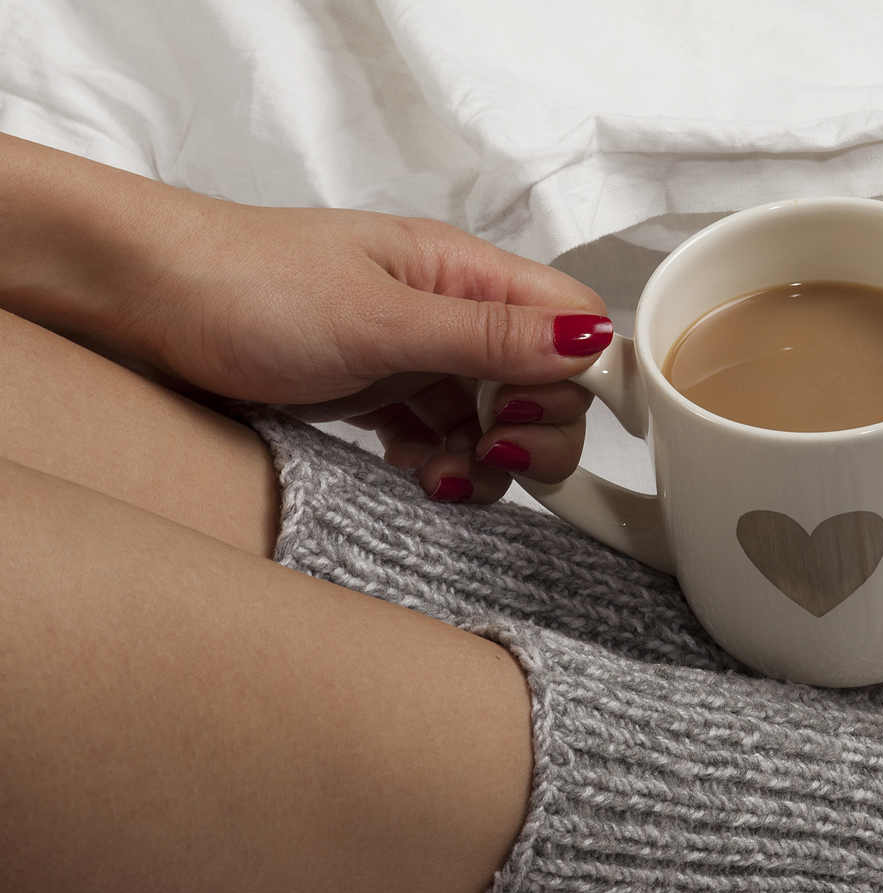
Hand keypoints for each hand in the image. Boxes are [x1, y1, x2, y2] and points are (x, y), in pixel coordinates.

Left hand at [127, 201, 611, 502]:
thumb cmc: (242, 284)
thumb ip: (488, 337)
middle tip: (487, 453)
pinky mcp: (381, 394)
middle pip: (544, 384)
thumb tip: (588, 342)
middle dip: (531, 433)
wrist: (139, 301)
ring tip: (438, 476)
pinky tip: (413, 473)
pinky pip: (444, 440)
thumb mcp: (378, 319)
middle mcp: (450, 311)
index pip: (572, 321)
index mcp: (463, 271)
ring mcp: (416, 356)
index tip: (531, 419)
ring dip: (484, 462)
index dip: (576, 379)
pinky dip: (442, 467)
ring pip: (496, 422)